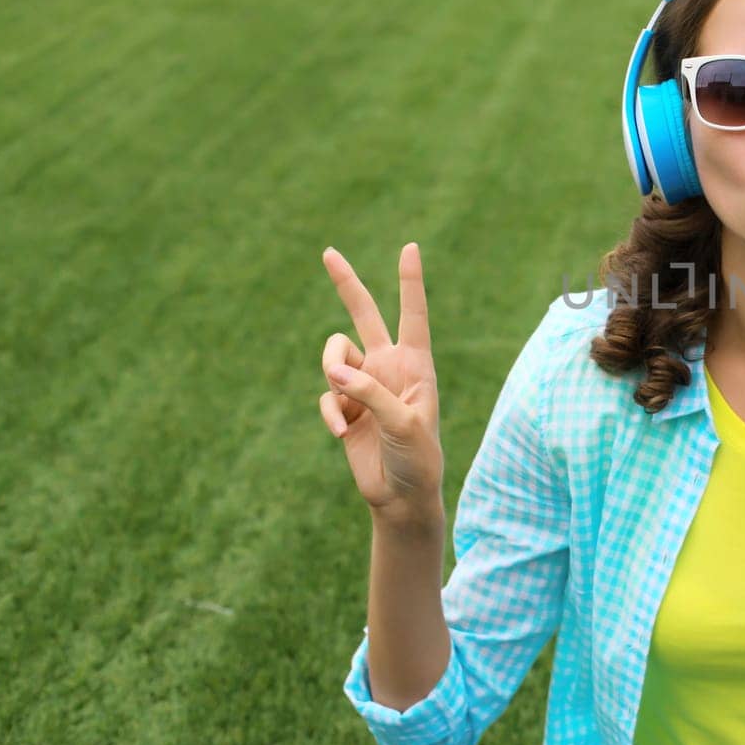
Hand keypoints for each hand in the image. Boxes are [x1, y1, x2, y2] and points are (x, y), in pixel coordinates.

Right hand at [319, 243, 443, 521]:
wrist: (402, 497)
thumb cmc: (418, 459)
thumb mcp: (403, 424)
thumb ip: (370, 394)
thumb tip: (333, 371)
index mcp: (416, 364)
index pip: (413, 314)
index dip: (410, 281)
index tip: (410, 247)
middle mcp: (388, 368)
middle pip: (364, 316)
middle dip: (347, 284)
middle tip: (328, 252)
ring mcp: (364, 386)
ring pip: (333, 357)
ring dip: (331, 373)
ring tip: (345, 409)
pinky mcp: (345, 408)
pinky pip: (326, 396)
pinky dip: (330, 412)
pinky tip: (343, 433)